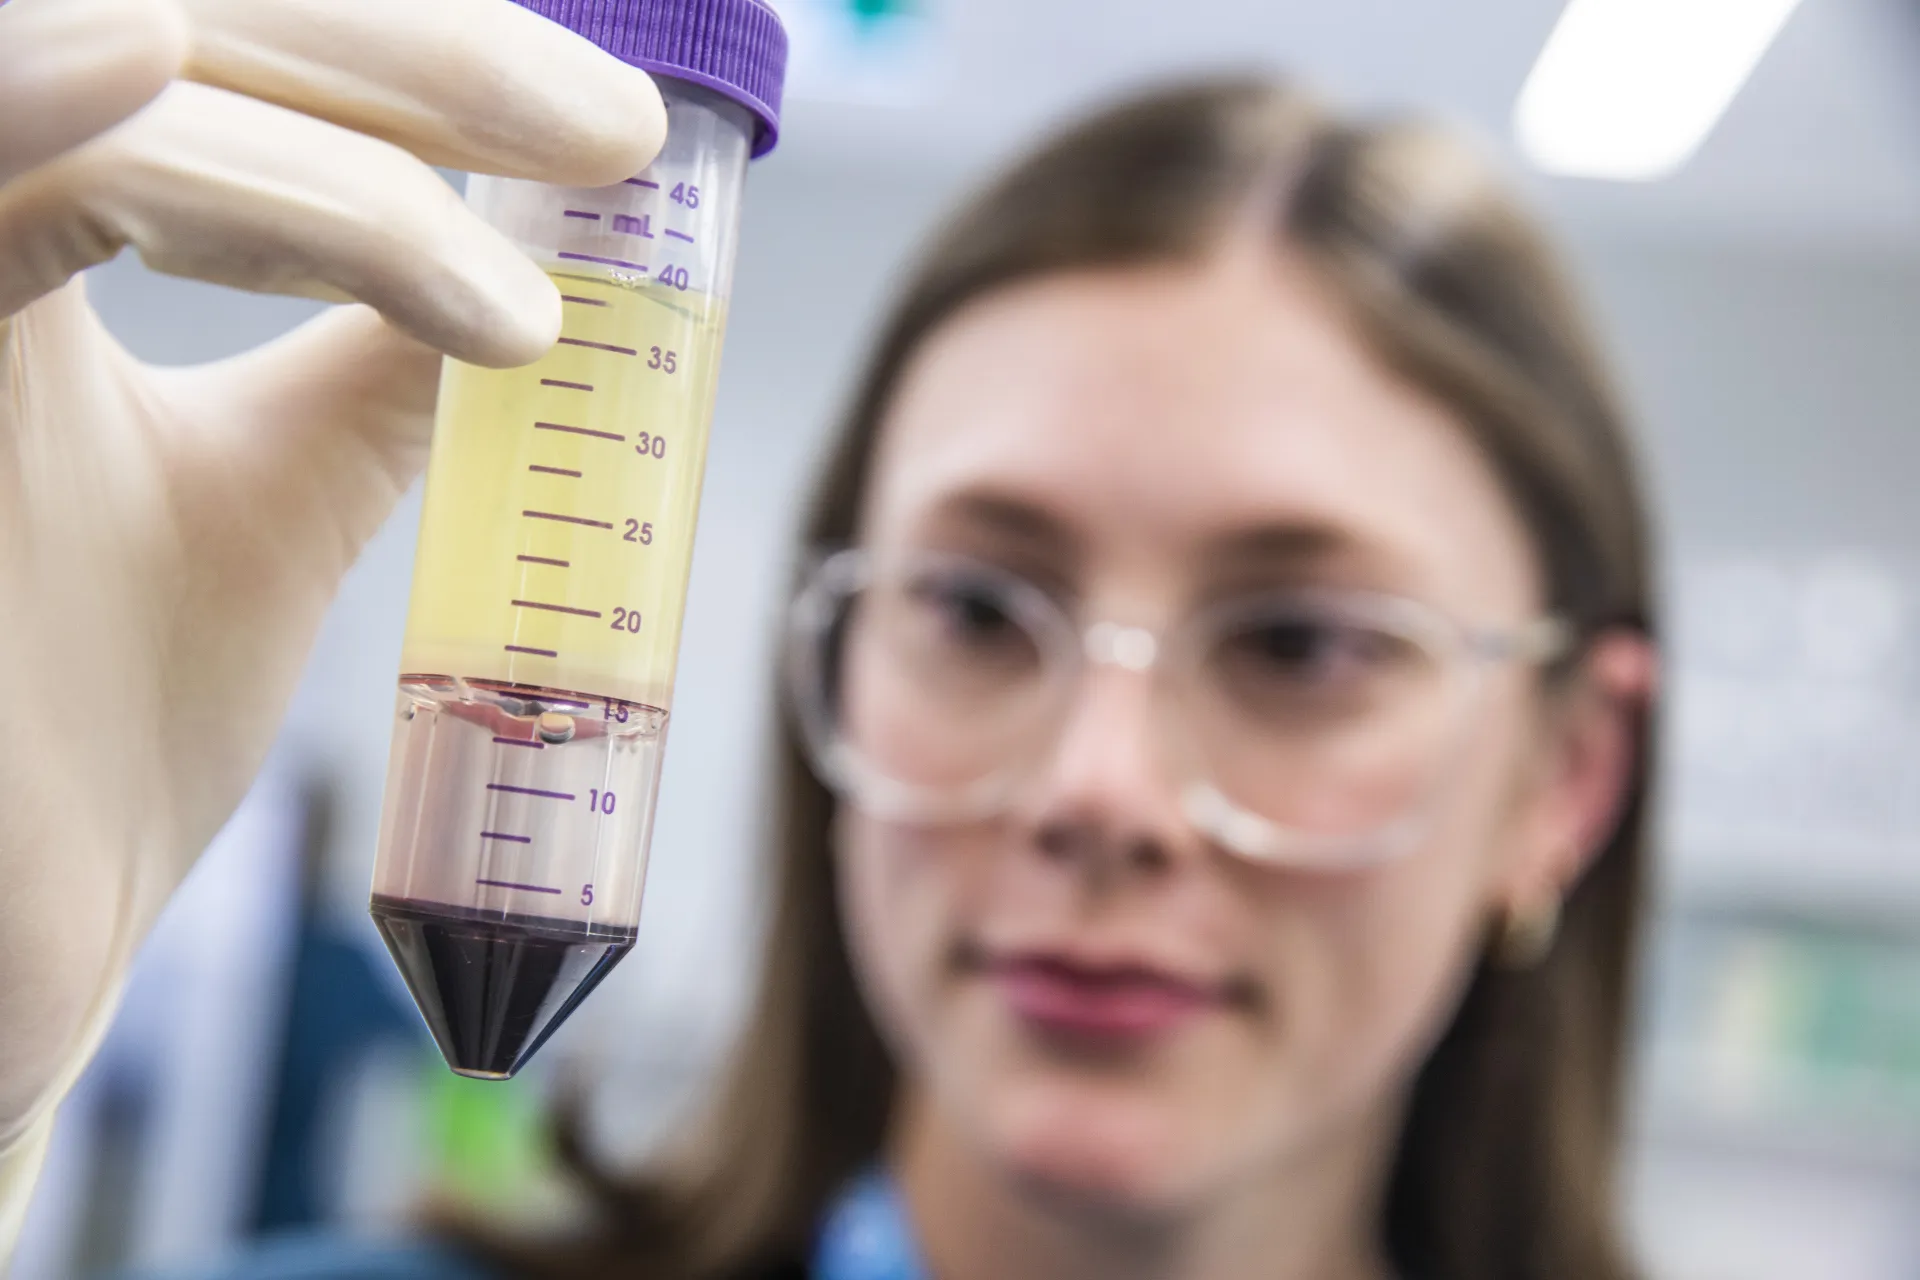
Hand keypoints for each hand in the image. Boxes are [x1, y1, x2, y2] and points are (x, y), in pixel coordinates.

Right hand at [0, 0, 664, 1156]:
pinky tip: (399, 232)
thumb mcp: (273, 506)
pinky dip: (224, 177)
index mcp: (10, 214)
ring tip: (526, 297)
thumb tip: (532, 263)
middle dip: (410, 48)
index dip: (405, 47)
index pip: (213, 42)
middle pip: (174, 6)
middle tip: (608, 129)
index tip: (603, 127)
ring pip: (130, 57)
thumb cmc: (86, 733)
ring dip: (356, 133)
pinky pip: (27, 174)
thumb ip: (371, 369)